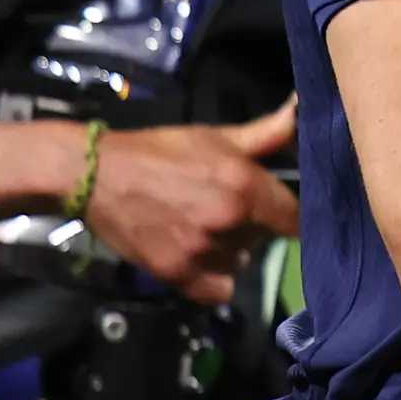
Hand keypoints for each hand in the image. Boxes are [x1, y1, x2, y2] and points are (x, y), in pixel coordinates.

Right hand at [83, 101, 298, 304]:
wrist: (96, 174)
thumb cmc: (160, 151)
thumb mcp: (215, 137)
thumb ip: (267, 133)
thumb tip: (303, 108)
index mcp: (246, 186)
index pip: (296, 219)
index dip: (288, 215)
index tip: (276, 211)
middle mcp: (230, 223)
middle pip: (263, 239)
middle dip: (249, 226)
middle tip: (218, 207)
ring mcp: (203, 252)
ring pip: (239, 263)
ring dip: (227, 252)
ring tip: (199, 229)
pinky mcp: (178, 275)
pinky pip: (217, 291)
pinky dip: (209, 279)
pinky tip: (193, 257)